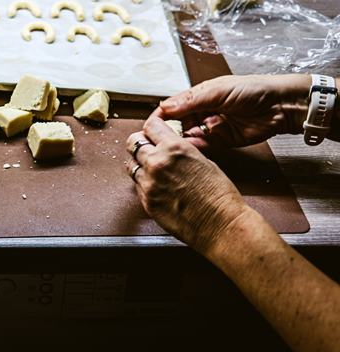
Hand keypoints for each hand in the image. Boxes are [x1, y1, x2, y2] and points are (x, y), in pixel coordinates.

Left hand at [126, 117, 250, 253]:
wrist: (221, 225)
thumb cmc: (219, 196)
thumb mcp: (202, 160)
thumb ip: (180, 151)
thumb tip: (168, 146)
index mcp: (174, 148)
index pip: (150, 126)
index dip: (151, 127)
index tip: (152, 130)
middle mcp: (157, 162)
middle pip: (133, 142)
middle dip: (140, 143)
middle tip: (148, 147)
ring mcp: (149, 182)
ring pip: (131, 164)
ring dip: (139, 163)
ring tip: (152, 169)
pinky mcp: (146, 201)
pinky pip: (137, 185)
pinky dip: (143, 183)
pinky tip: (158, 186)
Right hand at [153, 74, 309, 149]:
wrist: (280, 105)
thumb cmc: (251, 90)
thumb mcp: (217, 91)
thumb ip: (190, 101)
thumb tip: (165, 107)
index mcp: (197, 97)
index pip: (171, 108)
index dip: (160, 116)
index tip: (149, 126)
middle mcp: (201, 112)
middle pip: (176, 125)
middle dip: (167, 132)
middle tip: (157, 141)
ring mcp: (210, 128)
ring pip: (187, 137)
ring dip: (180, 142)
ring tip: (170, 148)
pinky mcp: (221, 142)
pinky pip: (203, 147)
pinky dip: (195, 149)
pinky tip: (187, 150)